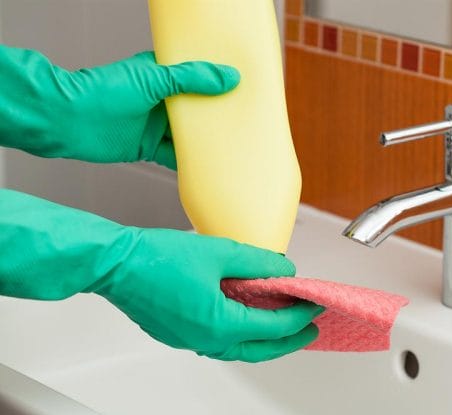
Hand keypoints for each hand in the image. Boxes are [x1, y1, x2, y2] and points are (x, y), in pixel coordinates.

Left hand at [0, 45, 239, 168]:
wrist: (67, 121)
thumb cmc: (102, 92)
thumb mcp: (152, 79)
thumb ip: (191, 79)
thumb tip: (228, 77)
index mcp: (163, 76)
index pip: (199, 78)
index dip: (221, 84)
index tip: (245, 89)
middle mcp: (162, 100)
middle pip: (198, 110)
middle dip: (218, 116)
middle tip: (248, 121)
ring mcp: (156, 124)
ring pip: (190, 135)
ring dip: (208, 141)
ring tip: (236, 146)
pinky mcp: (149, 147)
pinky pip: (176, 156)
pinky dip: (192, 162)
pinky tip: (210, 166)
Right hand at [0, 189, 321, 361]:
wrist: (115, 264)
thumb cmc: (157, 258)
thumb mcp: (219, 252)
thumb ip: (258, 263)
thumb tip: (284, 271)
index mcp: (220, 323)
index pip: (274, 326)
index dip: (299, 314)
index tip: (314, 304)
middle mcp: (206, 340)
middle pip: (260, 350)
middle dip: (289, 341)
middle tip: (309, 330)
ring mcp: (190, 340)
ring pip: (239, 350)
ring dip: (265, 341)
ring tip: (282, 327)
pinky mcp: (178, 334)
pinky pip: (219, 342)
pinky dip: (241, 335)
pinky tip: (245, 319)